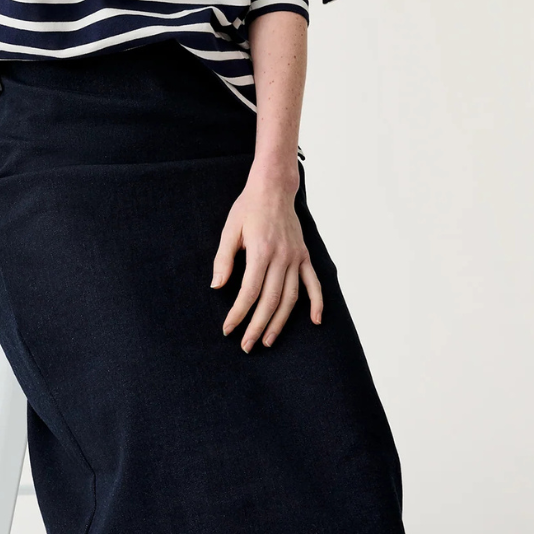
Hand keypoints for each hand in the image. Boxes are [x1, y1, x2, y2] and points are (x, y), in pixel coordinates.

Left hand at [211, 170, 322, 350]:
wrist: (274, 188)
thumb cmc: (248, 207)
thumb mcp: (230, 229)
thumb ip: (224, 259)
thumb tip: (217, 287)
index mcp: (260, 250)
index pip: (249, 291)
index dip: (238, 313)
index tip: (228, 329)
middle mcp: (281, 257)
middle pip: (270, 300)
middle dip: (257, 326)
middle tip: (246, 345)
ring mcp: (296, 257)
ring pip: (290, 297)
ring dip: (280, 322)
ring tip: (268, 341)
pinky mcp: (304, 255)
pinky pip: (314, 283)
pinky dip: (317, 302)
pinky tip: (315, 321)